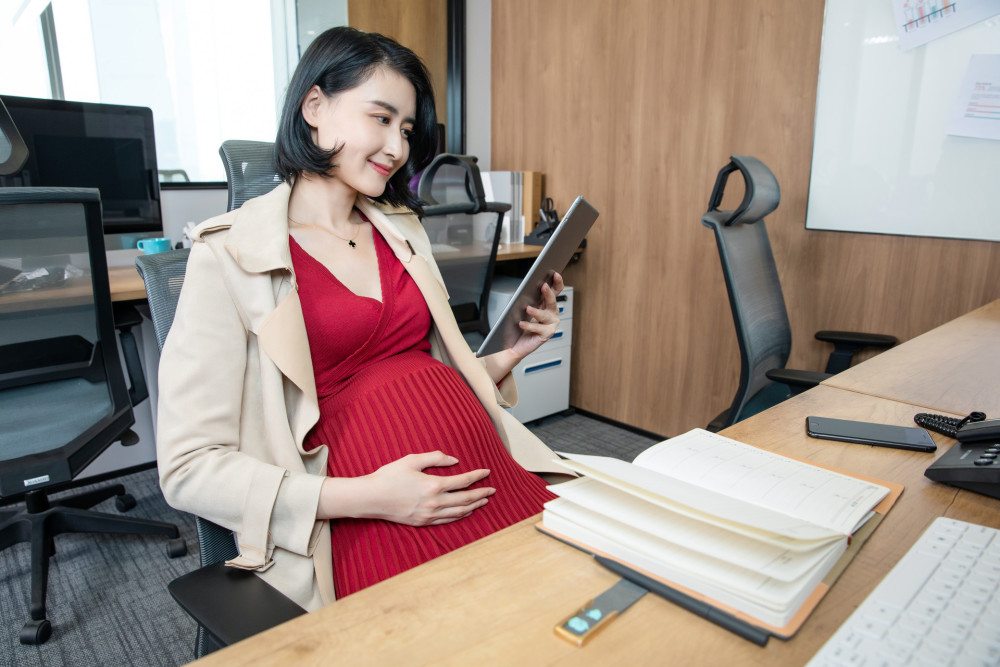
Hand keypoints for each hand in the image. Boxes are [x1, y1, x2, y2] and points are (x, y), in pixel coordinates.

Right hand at [319, 451, 493, 525]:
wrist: (371, 498)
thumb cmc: (389, 476)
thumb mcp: (412, 460)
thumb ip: (435, 457)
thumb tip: (454, 460)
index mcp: (433, 485)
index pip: (463, 481)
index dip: (477, 476)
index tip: (487, 472)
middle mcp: (434, 502)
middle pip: (465, 499)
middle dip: (481, 493)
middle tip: (492, 489)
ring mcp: (428, 515)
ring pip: (458, 512)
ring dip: (474, 506)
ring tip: (484, 501)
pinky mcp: (422, 522)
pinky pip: (447, 520)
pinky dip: (460, 516)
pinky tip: (466, 512)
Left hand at [483, 272, 563, 382]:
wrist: (512, 344)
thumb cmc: (517, 325)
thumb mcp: (521, 308)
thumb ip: (528, 298)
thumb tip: (528, 288)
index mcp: (546, 303)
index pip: (556, 290)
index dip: (557, 282)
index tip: (555, 274)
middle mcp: (551, 313)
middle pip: (553, 301)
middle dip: (549, 293)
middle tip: (543, 286)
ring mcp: (551, 324)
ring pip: (545, 315)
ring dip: (536, 311)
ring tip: (527, 308)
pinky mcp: (546, 334)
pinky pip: (538, 328)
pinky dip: (529, 326)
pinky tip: (521, 324)